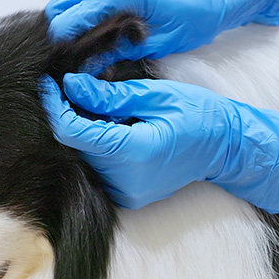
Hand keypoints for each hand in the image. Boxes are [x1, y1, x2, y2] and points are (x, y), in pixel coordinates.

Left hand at [39, 74, 278, 223]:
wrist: (227, 147)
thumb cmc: (199, 115)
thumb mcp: (155, 95)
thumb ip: (110, 95)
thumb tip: (71, 86)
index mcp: (133, 152)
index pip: (73, 131)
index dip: (56, 105)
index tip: (52, 82)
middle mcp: (125, 180)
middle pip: (77, 144)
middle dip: (73, 114)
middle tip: (78, 86)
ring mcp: (127, 192)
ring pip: (86, 157)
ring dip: (86, 130)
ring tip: (102, 105)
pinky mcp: (129, 196)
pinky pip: (101, 169)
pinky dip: (100, 146)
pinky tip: (115, 128)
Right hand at [44, 0, 278, 71]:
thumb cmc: (198, 13)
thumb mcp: (159, 43)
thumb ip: (119, 53)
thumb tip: (89, 68)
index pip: (71, 18)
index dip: (62, 43)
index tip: (63, 62)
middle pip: (64, 1)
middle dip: (62, 29)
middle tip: (70, 54)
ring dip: (70, 13)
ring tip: (81, 39)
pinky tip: (91, 18)